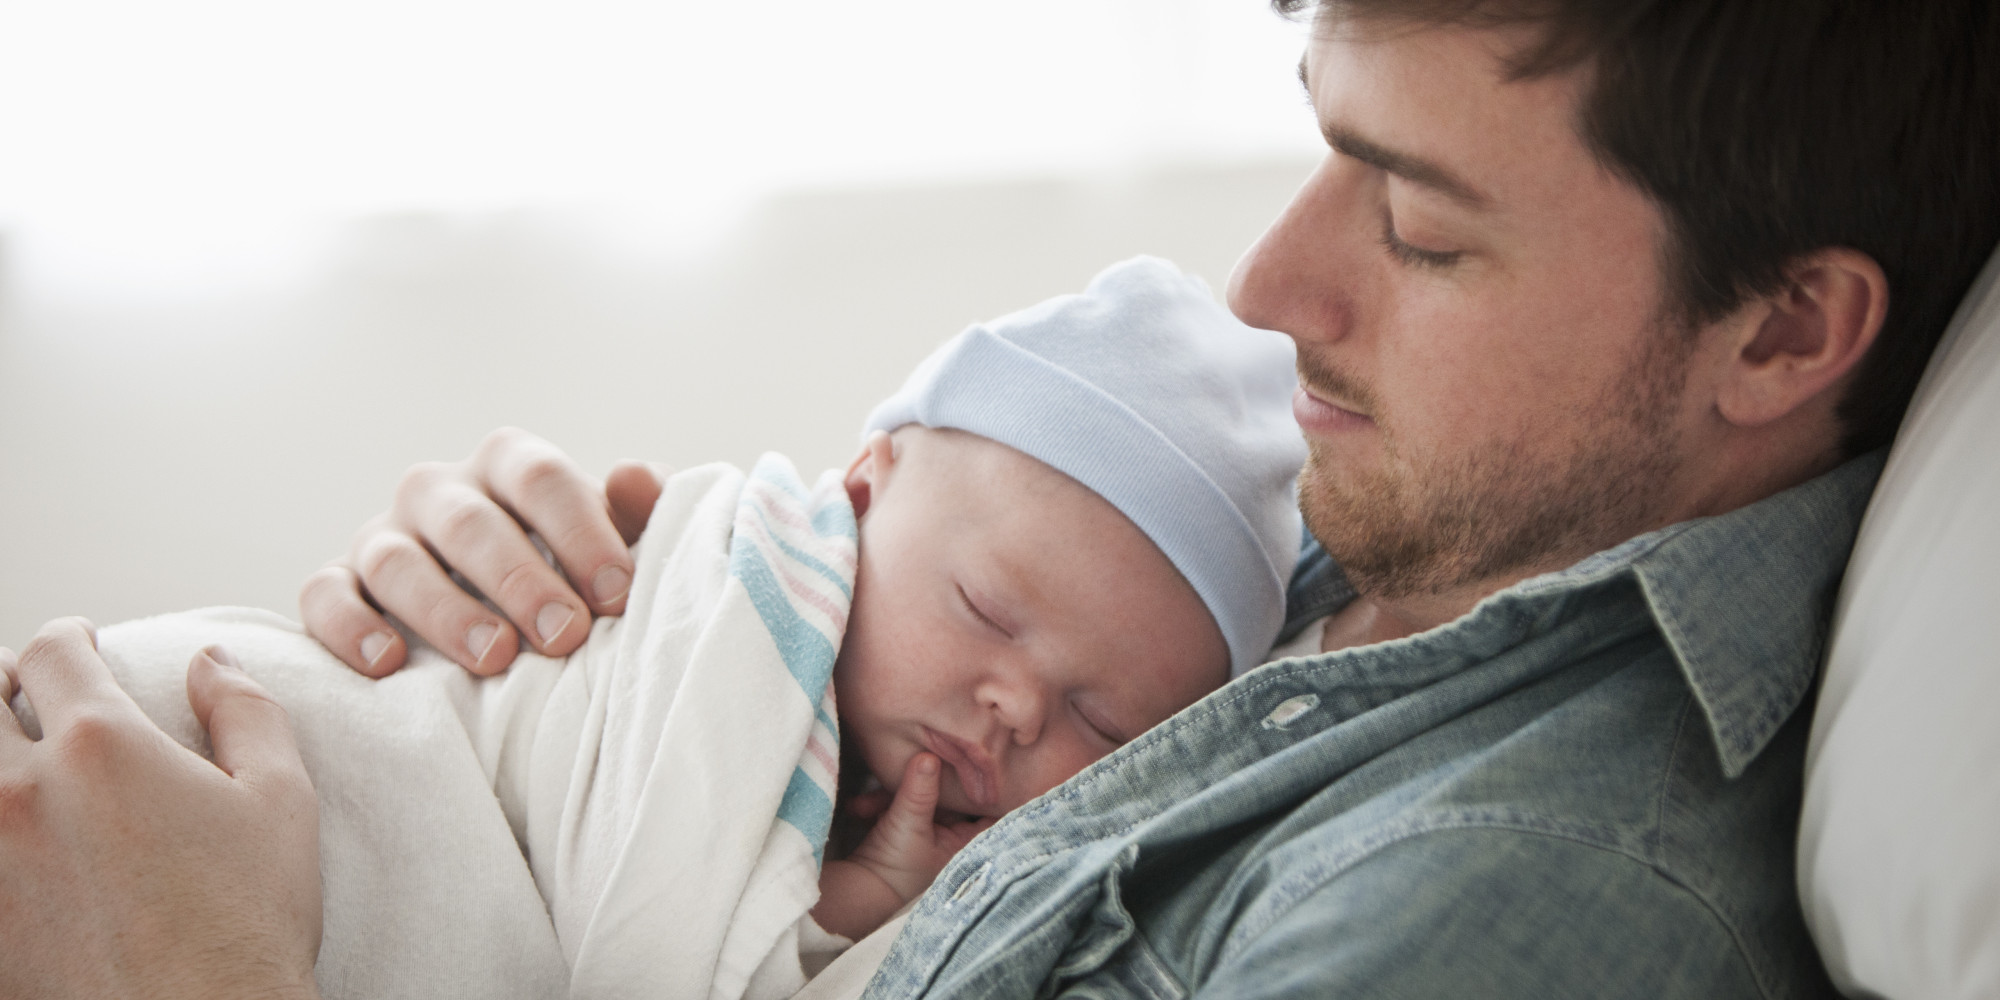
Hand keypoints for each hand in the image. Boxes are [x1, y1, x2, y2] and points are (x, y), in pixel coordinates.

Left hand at [0, 619, 322, 999]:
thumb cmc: (249, 923)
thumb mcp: (280, 802)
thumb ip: (247, 713)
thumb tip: (210, 661)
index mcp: (102, 747)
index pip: (54, 653)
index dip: (69, 636)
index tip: (83, 643)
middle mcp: (22, 791)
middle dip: (2, 680)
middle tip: (27, 689)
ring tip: (12, 753)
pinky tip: (16, 829)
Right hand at [300, 427, 668, 676]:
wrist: (518, 618)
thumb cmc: (576, 572)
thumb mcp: (621, 539)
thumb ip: (643, 510)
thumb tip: (633, 478)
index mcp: (509, 465)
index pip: (540, 478)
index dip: (580, 532)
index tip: (617, 595)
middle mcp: (439, 491)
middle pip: (470, 522)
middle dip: (520, 580)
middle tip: (564, 635)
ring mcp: (383, 536)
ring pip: (396, 560)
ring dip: (446, 610)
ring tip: (496, 659)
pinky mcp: (338, 584)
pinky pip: (325, 596)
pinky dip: (349, 627)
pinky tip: (389, 665)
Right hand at [846, 753, 996, 903]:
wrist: (856, 890)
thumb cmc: (894, 866)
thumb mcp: (909, 823)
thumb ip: (919, 789)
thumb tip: (929, 754)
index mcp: (966, 839)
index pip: (991, 807)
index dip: (989, 785)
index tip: (980, 758)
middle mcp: (951, 834)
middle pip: (950, 795)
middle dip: (928, 780)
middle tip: (920, 758)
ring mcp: (928, 829)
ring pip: (920, 796)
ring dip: (891, 794)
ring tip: (867, 804)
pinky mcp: (904, 826)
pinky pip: (898, 802)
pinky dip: (879, 803)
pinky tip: (858, 808)